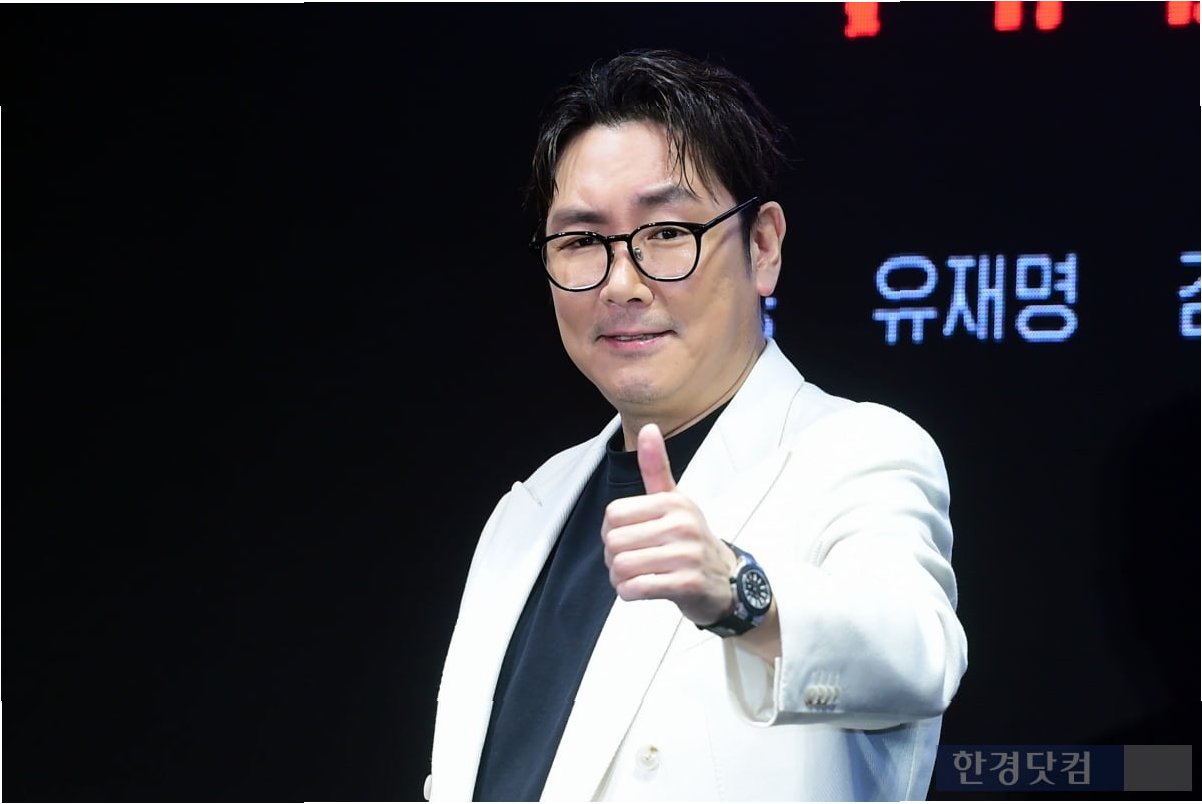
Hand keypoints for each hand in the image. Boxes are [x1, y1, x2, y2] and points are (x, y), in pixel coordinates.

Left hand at [601, 423, 735, 625]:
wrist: (726, 582)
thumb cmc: (691, 539)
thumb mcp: (675, 500)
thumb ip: (656, 468)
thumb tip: (649, 428)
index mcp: (674, 502)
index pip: (613, 514)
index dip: (610, 530)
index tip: (626, 537)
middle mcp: (682, 525)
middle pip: (614, 541)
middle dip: (613, 557)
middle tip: (629, 561)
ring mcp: (686, 555)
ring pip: (622, 566)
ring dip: (619, 577)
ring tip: (632, 576)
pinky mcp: (686, 584)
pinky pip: (637, 588)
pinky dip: (628, 592)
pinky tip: (638, 589)